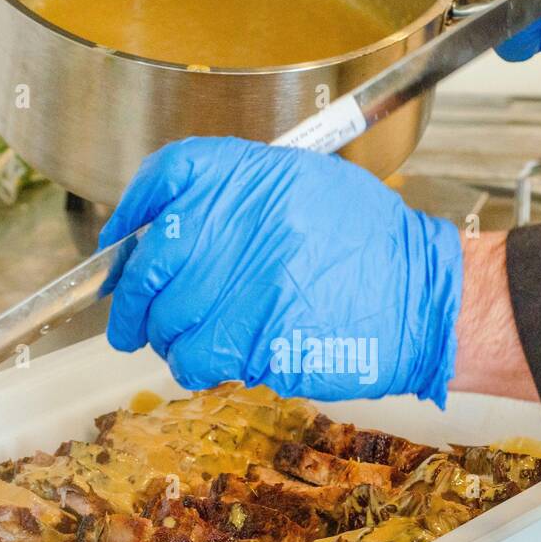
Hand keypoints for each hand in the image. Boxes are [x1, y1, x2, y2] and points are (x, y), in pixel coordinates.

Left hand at [99, 138, 463, 405]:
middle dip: (132, 304)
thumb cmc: (367, 246)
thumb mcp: (302, 187)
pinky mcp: (258, 339)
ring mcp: (248, 284)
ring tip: (195, 340)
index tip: (117, 248)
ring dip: (169, 340)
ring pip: (167, 323)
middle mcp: (244, 223)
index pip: (164, 182)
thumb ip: (233, 199)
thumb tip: (161, 231)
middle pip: (150, 266)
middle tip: (130, 323)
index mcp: (254, 176)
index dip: (129, 219)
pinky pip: (199, 359)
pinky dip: (200, 365)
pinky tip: (224, 358)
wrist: (423, 297)